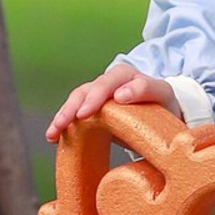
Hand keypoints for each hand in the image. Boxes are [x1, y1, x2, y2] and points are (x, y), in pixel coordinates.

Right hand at [46, 62, 178, 141]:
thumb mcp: (161, 95)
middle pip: (90, 90)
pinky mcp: (90, 108)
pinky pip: (73, 113)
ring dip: (64, 115)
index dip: (100, 96)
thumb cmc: (162, 104)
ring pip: (77, 100)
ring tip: (54, 132)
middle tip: (71, 120)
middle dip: (78, 105)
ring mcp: (97, 94)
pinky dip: (62, 124)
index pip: (113, 82)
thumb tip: (121, 96)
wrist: (159, 111)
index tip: (97, 109)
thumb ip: (146, 90)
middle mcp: (109, 82)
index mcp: (127, 76)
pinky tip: (52, 137)